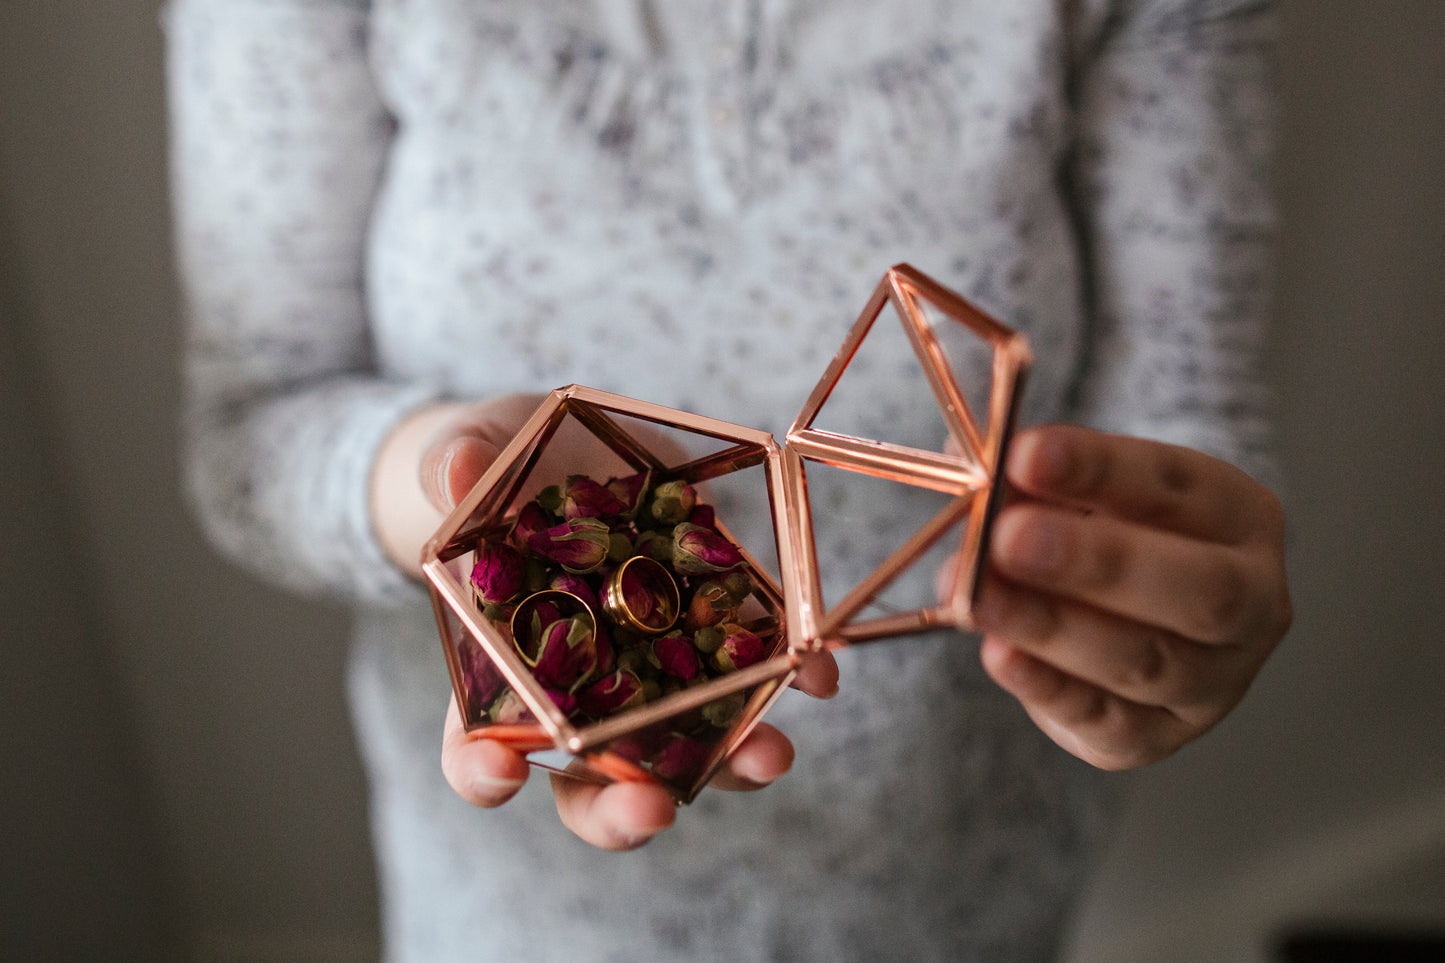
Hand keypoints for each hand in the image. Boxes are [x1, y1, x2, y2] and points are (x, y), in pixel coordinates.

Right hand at [372, 396, 838, 849]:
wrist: (575, 452)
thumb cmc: (503, 467)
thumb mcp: (473, 449)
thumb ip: (455, 465)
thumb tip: (454, 474)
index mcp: (500, 672)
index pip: (476, 749)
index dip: (484, 769)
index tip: (500, 770)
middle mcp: (579, 698)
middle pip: (592, 786)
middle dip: (623, 808)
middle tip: (651, 807)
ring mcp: (652, 676)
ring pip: (686, 751)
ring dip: (731, 762)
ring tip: (768, 753)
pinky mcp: (711, 639)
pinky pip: (752, 678)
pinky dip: (788, 681)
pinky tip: (815, 673)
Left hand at [964, 425, 1290, 769]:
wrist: (1116, 619)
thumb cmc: (1098, 534)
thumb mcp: (1079, 494)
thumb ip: (1037, 487)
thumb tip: (985, 484)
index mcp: (1239, 515)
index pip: (1176, 486)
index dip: (1099, 469)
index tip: (1024, 455)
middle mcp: (1252, 601)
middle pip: (1195, 588)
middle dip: (1097, 562)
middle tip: (1010, 537)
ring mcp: (1214, 680)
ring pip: (1145, 662)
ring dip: (1052, 627)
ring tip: (980, 597)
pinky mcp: (1158, 738)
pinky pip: (1106, 720)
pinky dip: (1046, 687)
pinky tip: (999, 655)